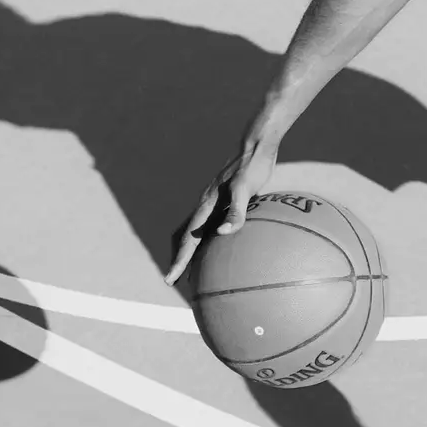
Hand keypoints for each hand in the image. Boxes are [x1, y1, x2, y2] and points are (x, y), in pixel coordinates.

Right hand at [164, 142, 277, 285]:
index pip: (187, 239)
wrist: (257, 146)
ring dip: (191, 250)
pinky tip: (222, 247)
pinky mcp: (225, 201)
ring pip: (195, 231)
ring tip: (193, 270)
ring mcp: (214, 204)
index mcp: (206, 206)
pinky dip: (209, 239)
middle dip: (178, 258)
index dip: (178, 261)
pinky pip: (211, 224)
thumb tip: (222, 233)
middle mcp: (206, 206)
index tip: (169, 279)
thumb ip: (236, 211)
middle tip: (175, 280)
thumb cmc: (253, 167)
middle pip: (185, 237)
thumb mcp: (245, 189)